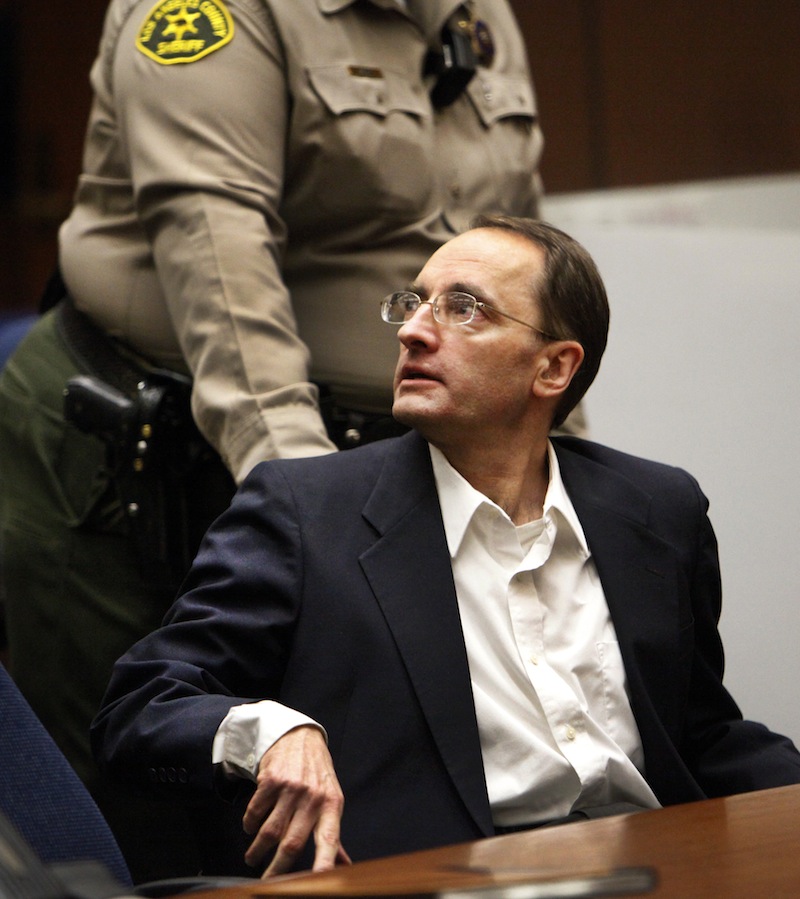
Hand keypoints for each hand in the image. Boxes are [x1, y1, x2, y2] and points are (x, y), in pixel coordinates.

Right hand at [242, 725, 350, 876]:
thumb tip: (345, 866)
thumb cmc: (317, 774)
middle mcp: (312, 797)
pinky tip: (250, 828)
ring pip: (269, 832)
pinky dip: (249, 825)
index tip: (318, 881)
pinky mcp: (271, 780)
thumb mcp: (331, 799)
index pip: (329, 840)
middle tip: (267, 882)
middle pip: (291, 843)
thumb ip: (333, 834)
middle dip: (276, 869)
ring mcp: (291, 788)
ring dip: (257, 850)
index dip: (324, 863)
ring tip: (253, 857)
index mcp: (331, 806)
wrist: (300, 736)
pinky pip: (254, 812)